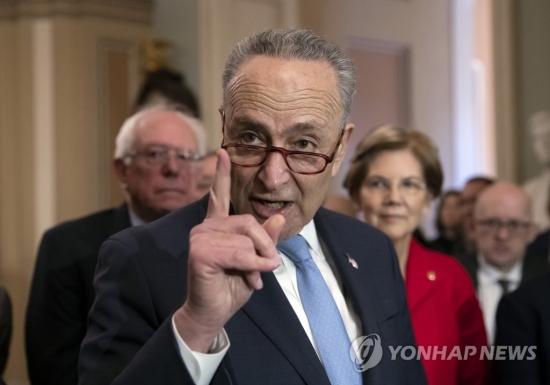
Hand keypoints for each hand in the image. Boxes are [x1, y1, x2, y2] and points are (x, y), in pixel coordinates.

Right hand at [174, 149, 284, 352]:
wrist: (214, 313)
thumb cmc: (232, 287)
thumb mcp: (256, 261)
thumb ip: (265, 240)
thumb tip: (278, 216)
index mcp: (217, 226)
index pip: (219, 195)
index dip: (222, 174)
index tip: (222, 152)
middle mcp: (206, 227)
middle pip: (248, 221)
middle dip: (264, 247)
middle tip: (266, 269)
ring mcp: (200, 237)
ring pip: (246, 238)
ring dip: (257, 262)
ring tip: (254, 278)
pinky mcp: (200, 252)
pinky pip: (239, 252)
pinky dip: (252, 267)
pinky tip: (251, 279)